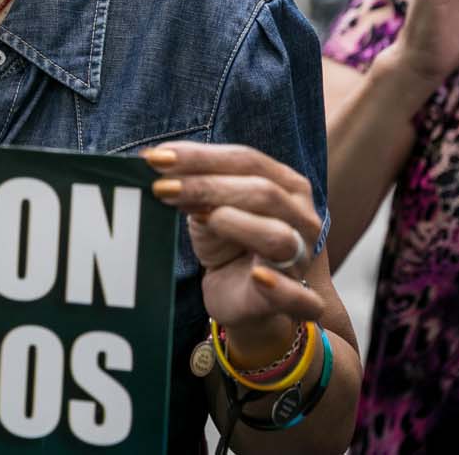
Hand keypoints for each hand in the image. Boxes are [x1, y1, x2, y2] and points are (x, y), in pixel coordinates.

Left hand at [145, 142, 324, 362]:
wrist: (249, 300)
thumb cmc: (230, 245)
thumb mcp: (208, 212)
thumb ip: (195, 191)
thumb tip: (158, 166)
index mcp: (285, 186)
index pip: (245, 160)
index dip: (200, 157)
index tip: (155, 157)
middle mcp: (301, 218)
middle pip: (262, 192)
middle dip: (207, 186)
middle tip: (161, 186)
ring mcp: (302, 260)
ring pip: (278, 236)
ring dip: (236, 224)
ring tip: (198, 217)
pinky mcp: (297, 301)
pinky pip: (299, 296)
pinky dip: (280, 287)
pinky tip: (258, 277)